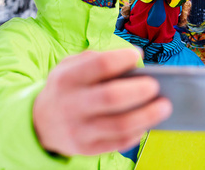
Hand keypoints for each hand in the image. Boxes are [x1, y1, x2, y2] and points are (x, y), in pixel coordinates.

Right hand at [33, 48, 171, 156]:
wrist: (40, 123)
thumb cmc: (67, 87)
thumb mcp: (69, 66)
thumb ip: (96, 59)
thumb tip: (133, 60)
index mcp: (68, 78)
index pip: (100, 65)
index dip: (123, 58)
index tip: (138, 55)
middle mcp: (71, 104)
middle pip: (112, 97)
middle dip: (140, 90)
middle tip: (156, 86)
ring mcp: (79, 130)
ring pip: (120, 125)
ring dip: (147, 115)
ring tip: (164, 106)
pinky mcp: (87, 149)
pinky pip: (118, 143)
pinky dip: (137, 133)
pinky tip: (146, 124)